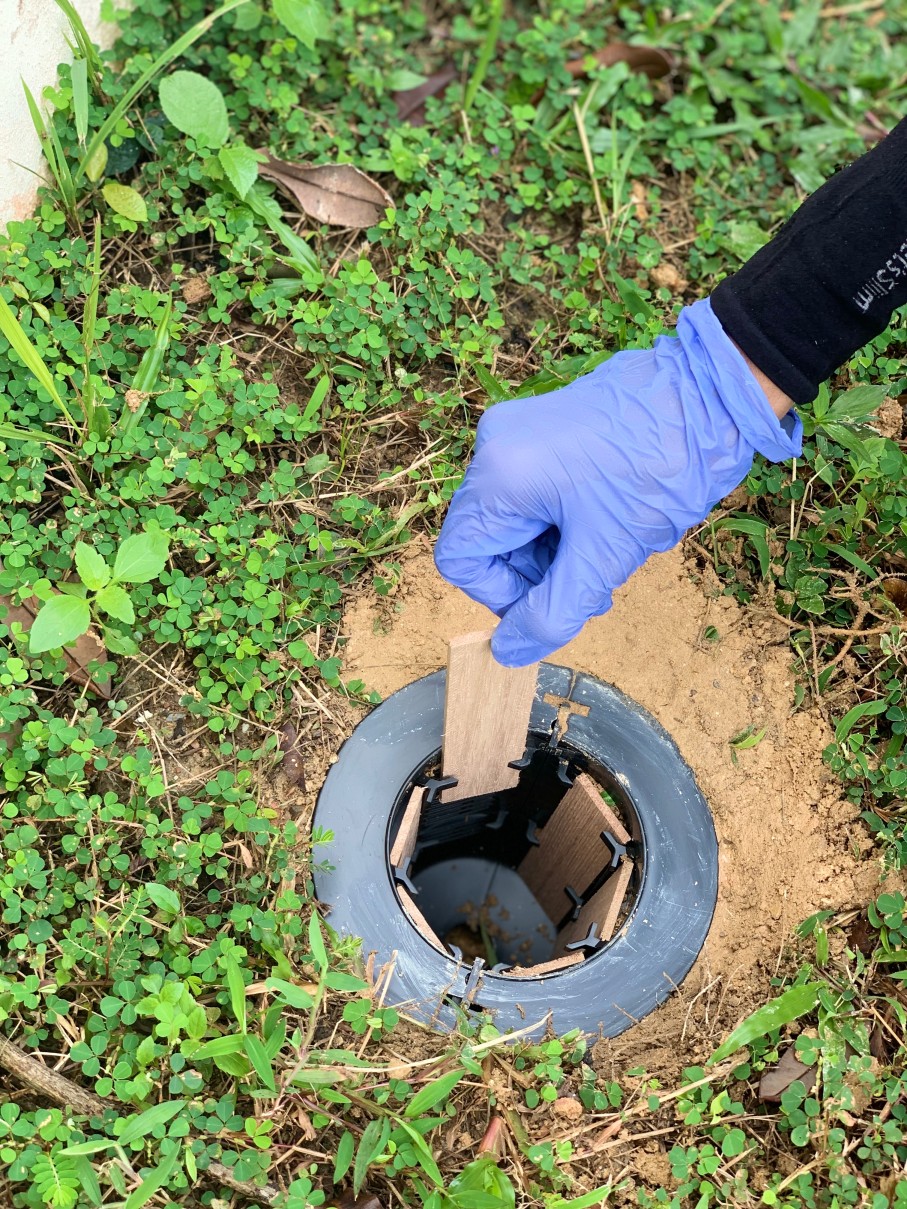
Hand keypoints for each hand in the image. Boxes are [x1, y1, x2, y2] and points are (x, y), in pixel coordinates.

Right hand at [434, 298, 800, 665]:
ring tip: (608, 549)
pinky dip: (561, 518)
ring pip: (514, 518)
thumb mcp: (604, 555)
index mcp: (500, 474)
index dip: (500, 596)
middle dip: (534, 573)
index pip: (460, 558)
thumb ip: (550, 612)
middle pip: (487, 538)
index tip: (552, 603)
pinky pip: (533, 489)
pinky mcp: (544, 424)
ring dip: (552, 549)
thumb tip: (508, 652)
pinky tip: (606, 518)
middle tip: (591, 584)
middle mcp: (495, 445)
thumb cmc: (661, 467)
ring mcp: (519, 429)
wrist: (713, 394)